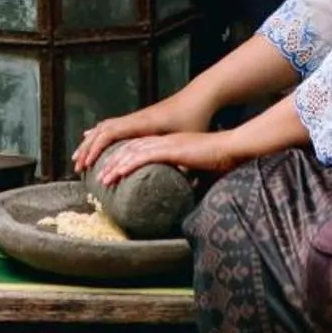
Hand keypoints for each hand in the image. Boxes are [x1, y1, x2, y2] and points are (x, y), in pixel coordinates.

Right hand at [72, 89, 206, 171]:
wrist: (199, 97)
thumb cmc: (194, 118)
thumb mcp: (187, 140)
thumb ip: (180, 161)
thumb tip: (177, 184)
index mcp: (142, 123)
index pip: (110, 133)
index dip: (96, 149)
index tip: (87, 165)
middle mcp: (134, 118)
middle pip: (101, 130)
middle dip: (87, 148)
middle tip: (76, 166)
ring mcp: (136, 117)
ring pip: (104, 127)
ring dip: (90, 141)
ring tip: (79, 156)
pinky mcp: (139, 118)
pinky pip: (112, 124)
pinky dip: (99, 132)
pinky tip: (93, 135)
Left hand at [97, 129, 238, 182]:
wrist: (233, 148)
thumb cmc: (221, 160)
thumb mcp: (201, 171)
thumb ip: (192, 179)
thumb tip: (190, 191)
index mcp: (169, 144)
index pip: (140, 149)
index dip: (124, 159)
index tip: (112, 171)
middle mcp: (164, 141)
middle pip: (130, 150)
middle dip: (112, 162)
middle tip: (98, 176)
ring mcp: (167, 143)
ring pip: (133, 153)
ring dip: (115, 166)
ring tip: (102, 178)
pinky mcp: (172, 149)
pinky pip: (144, 157)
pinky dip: (128, 165)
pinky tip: (117, 173)